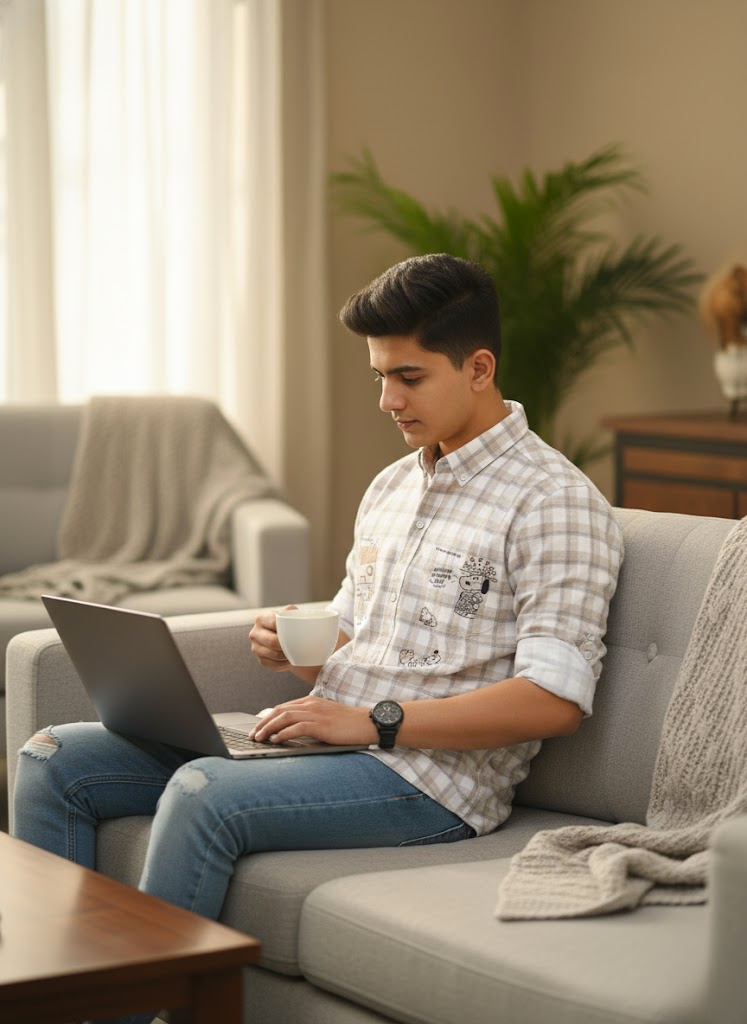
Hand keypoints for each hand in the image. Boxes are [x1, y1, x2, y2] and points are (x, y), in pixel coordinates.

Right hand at [249, 605, 295, 671]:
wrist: (285, 636)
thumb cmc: (288, 622)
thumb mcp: (289, 613)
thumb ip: (291, 612)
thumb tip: (298, 619)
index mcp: (260, 619)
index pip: (273, 623)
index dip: (285, 627)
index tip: (295, 630)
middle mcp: (255, 633)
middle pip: (272, 641)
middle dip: (287, 645)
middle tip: (299, 645)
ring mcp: (256, 648)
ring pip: (274, 655)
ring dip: (287, 656)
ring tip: (297, 653)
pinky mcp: (261, 660)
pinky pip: (274, 665)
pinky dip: (285, 664)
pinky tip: (291, 660)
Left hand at [249, 695, 377, 746]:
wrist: (367, 722)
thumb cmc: (348, 723)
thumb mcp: (325, 717)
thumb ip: (310, 720)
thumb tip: (292, 731)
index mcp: (311, 701)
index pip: (283, 707)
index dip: (268, 717)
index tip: (258, 728)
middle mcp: (310, 704)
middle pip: (279, 711)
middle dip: (263, 723)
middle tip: (252, 735)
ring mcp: (315, 713)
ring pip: (284, 717)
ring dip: (268, 728)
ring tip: (259, 738)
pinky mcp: (320, 724)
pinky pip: (296, 727)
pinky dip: (283, 733)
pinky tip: (275, 740)